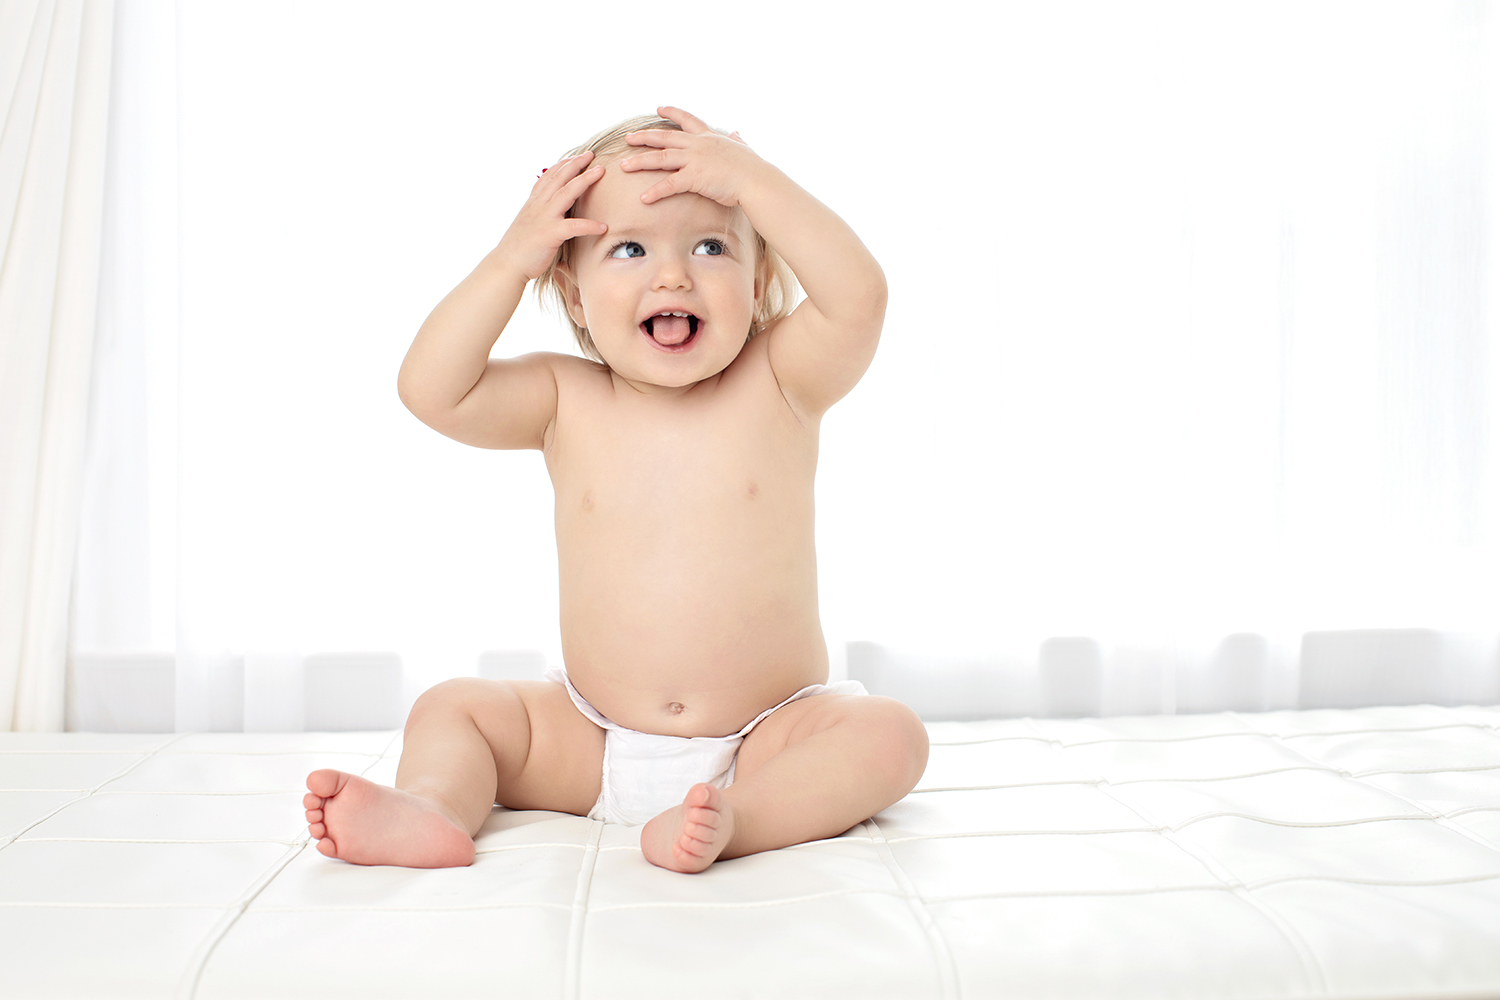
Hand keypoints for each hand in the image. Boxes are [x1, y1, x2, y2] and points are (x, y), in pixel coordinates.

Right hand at [496, 151, 607, 280]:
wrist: (506, 264)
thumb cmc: (519, 247)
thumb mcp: (529, 222)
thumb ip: (540, 212)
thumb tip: (551, 210)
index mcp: (534, 202)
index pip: (549, 176)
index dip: (563, 164)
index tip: (577, 156)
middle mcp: (538, 205)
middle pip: (560, 177)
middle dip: (576, 164)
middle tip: (591, 154)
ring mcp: (544, 218)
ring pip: (566, 193)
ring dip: (585, 180)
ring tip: (600, 172)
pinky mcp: (550, 234)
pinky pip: (573, 227)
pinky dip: (589, 226)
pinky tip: (603, 226)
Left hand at [619, 106, 762, 207]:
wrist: (757, 180)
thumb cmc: (753, 169)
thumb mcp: (744, 149)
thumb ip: (738, 141)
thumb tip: (737, 133)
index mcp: (709, 137)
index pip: (687, 120)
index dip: (672, 112)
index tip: (659, 108)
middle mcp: (698, 145)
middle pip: (664, 137)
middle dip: (644, 137)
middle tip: (628, 138)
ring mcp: (694, 160)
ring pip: (660, 158)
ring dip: (640, 161)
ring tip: (623, 165)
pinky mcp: (694, 177)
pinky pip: (669, 184)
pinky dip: (655, 191)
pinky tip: (643, 198)